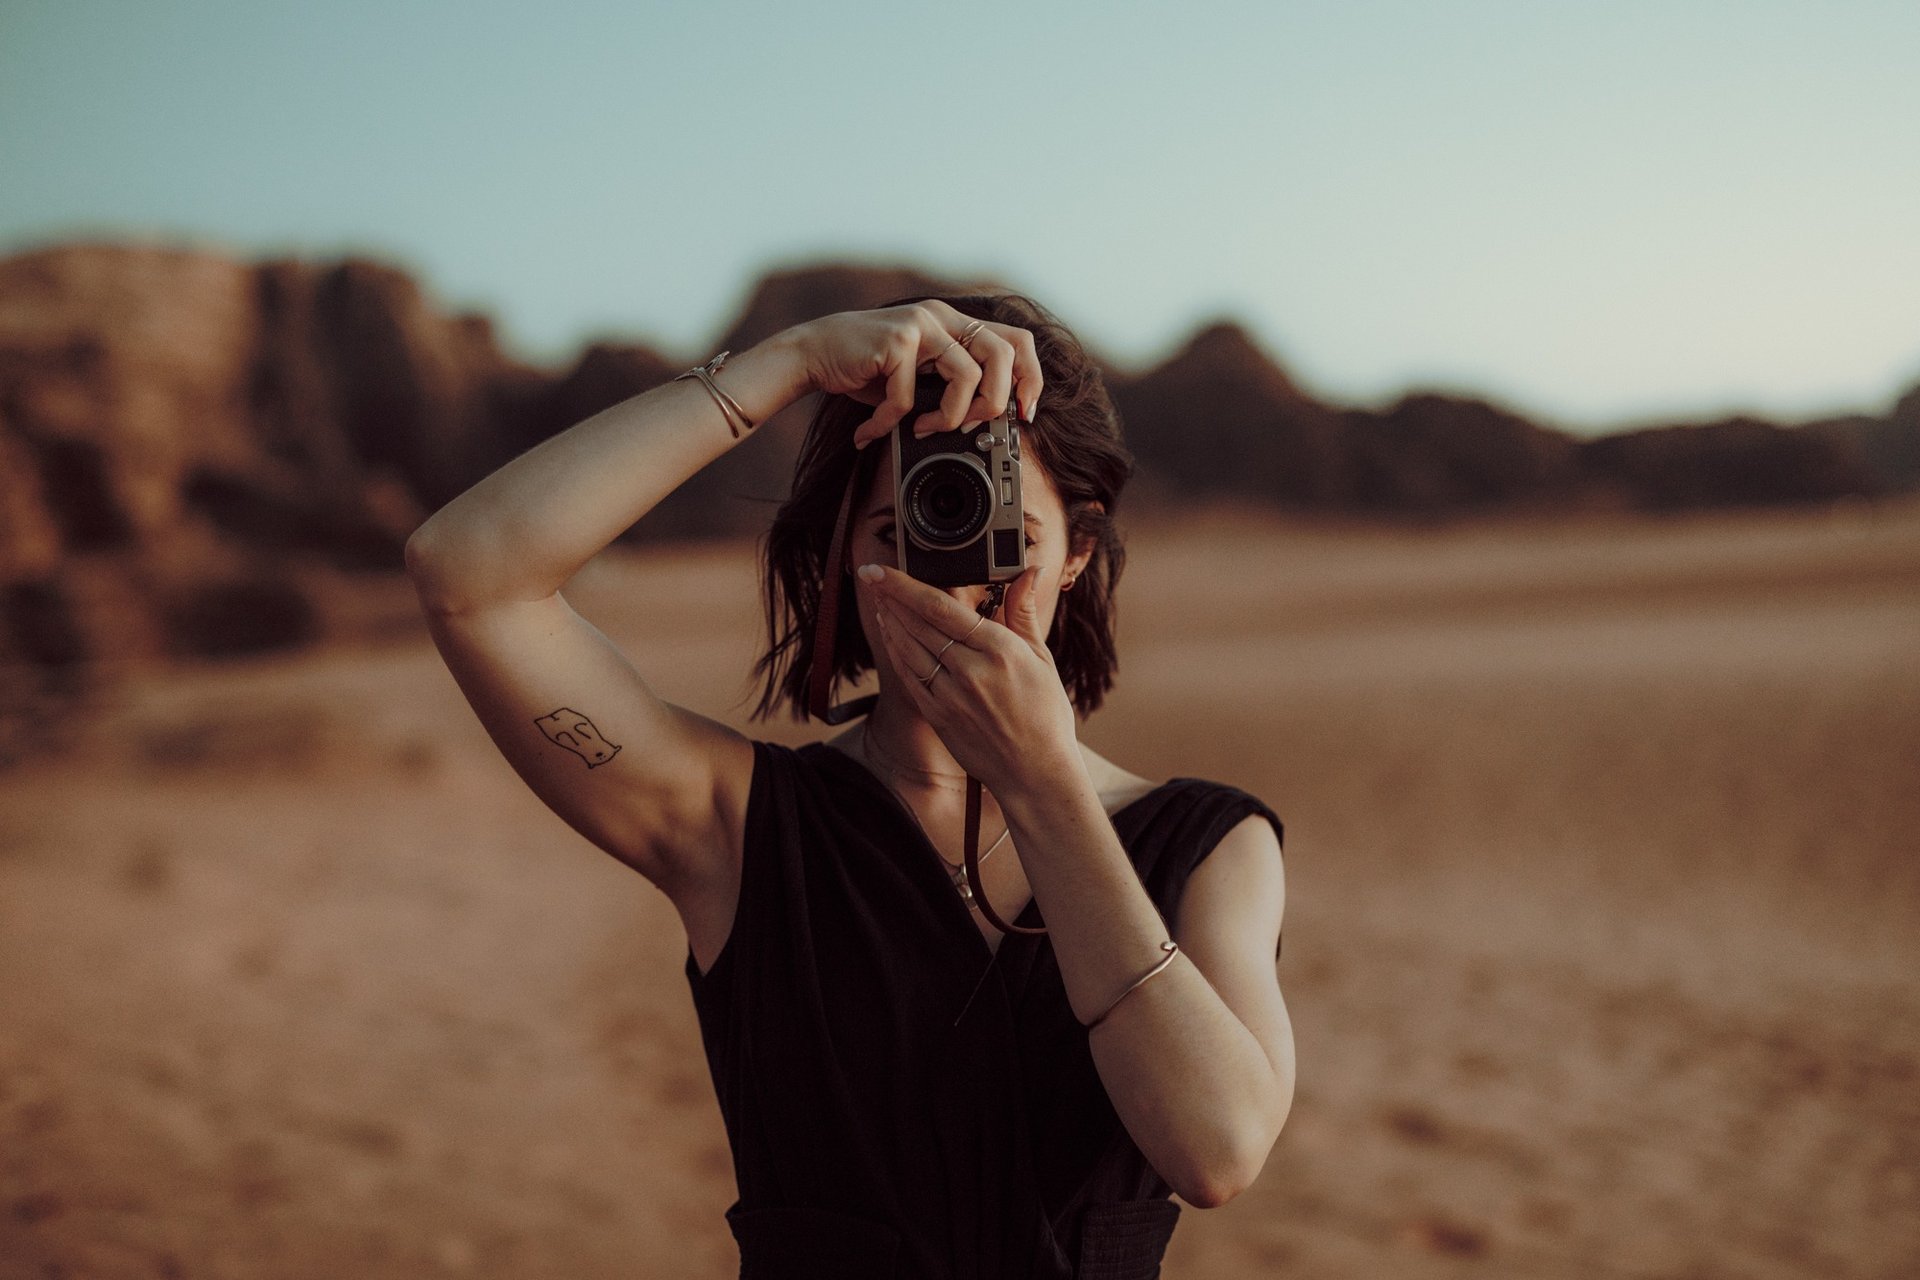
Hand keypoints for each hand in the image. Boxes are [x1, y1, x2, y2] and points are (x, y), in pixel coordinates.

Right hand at [788, 301, 1042, 449]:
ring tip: (922, 428)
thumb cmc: (866, 370)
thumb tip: (988, 422)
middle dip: (994, 402)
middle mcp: (943, 316)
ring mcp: (922, 324)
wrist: (814, 353)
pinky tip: (874, 427)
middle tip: (969, 425)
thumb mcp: (920, 377)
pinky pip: (911, 396)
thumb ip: (952, 386)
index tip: (1022, 413)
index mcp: (955, 323)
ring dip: (949, 416)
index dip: (1029, 378)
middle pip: (1004, 355)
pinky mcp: (898, 340)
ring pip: (968, 375)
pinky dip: (891, 422)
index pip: (1016, 341)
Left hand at [855, 560, 1080, 798]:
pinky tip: (892, 636)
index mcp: (1000, 650)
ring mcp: (951, 696)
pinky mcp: (939, 716)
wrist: (1035, 772)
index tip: (881, 571)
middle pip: (917, 624)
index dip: (904, 585)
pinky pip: (910, 677)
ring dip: (889, 622)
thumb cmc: (1045, 715)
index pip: (941, 607)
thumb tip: (1028, 572)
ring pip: (908, 649)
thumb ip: (1023, 612)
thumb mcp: (1041, 658)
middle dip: (889, 597)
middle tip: (872, 578)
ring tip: (880, 602)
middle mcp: (971, 671)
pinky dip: (896, 653)